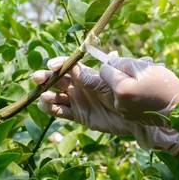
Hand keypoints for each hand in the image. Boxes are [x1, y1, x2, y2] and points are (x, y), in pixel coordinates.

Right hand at [32, 56, 178, 154]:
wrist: (141, 116)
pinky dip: (53, 109)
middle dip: (47, 77)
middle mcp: (81, 87)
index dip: (59, 65)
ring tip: (43, 94)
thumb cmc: (133, 95)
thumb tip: (95, 63)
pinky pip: (63, 112)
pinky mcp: (80, 116)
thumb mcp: (119, 83)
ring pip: (58, 96)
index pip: (70, 67)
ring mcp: (79, 101)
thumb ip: (103, 76)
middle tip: (38, 77)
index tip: (52, 65)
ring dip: (48, 94)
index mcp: (89, 75)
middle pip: (59, 80)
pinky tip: (46, 105)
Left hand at [99, 56, 178, 124]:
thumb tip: (110, 61)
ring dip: (130, 83)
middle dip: (124, 74)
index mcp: (120, 89)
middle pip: (113, 81)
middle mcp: (117, 103)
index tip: (126, 63)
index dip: (114, 64)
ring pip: (120, 90)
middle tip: (143, 72)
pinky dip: (134, 94)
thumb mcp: (145, 68)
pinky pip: (126, 100)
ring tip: (149, 81)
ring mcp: (123, 112)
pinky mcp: (129, 117)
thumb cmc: (164, 87)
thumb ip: (124, 63)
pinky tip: (148, 92)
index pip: (104, 70)